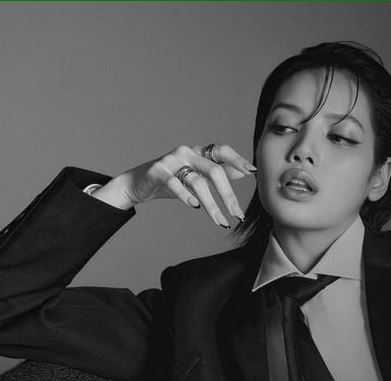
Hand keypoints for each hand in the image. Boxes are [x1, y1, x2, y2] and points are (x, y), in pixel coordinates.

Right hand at [93, 144, 256, 227]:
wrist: (139, 183)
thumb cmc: (172, 179)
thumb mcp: (196, 176)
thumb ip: (218, 172)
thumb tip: (243, 172)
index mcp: (198, 152)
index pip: (221, 150)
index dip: (237, 159)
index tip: (252, 172)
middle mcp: (187, 152)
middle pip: (214, 171)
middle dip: (228, 195)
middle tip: (237, 215)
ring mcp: (171, 160)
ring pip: (197, 182)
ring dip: (212, 205)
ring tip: (220, 221)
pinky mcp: (158, 171)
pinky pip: (175, 183)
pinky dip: (186, 195)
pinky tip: (195, 206)